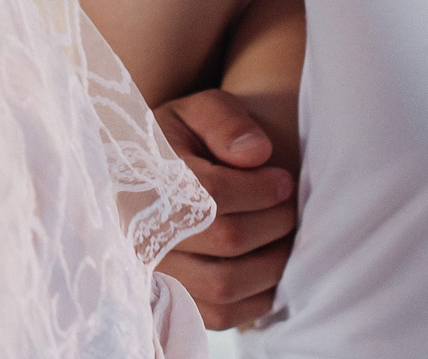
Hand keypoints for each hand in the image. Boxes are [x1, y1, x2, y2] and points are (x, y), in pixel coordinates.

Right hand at [153, 88, 297, 328]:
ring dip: (271, 261)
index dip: (261, 190)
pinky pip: (221, 315)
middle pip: (226, 239)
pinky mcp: (171, 302)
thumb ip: (224, 121)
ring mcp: (153, 274)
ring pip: (225, 285)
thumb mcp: (195, 111)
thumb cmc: (178, 141)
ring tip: (281, 235)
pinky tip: (264, 263)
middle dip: (273, 222)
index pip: (213, 195)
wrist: (143, 176)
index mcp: (144, 180)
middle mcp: (140, 233)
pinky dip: (256, 295)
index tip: (283, 181)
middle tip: (288, 207)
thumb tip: (257, 154)